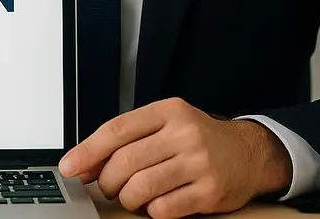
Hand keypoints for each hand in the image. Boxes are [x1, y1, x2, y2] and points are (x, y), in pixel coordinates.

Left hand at [57, 97, 291, 218]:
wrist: (249, 154)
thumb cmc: (199, 140)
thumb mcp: (166, 125)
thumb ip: (130, 139)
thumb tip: (85, 163)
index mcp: (169, 111)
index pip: (116, 130)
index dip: (87, 151)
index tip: (70, 167)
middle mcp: (184, 133)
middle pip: (124, 162)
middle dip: (108, 181)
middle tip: (110, 187)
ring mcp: (199, 162)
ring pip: (141, 188)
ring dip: (127, 199)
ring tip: (132, 197)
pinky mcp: (210, 191)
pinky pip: (163, 209)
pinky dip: (151, 211)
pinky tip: (157, 203)